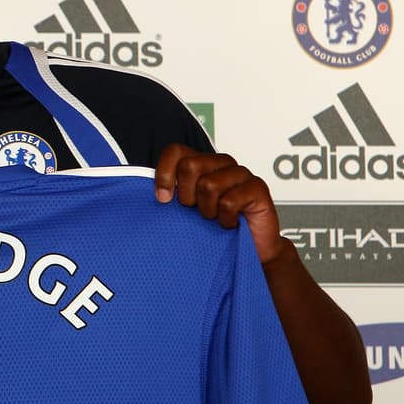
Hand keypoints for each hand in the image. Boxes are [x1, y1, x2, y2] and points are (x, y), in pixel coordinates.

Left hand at [153, 144, 288, 264]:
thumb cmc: (214, 230)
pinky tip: (230, 223)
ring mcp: (240, 174)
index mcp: (201, 163)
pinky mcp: (258, 187)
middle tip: (196, 211)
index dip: (164, 173)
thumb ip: (169, 196)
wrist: (249, 251)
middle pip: (189, 166)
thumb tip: (145, 193)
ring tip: (215, 218)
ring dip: (208, 210)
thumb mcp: (185, 211)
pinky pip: (229, 201)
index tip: (162, 199)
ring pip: (208, 185)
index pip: (175, 152)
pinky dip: (225, 219)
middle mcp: (220, 163)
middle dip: (187, 196)